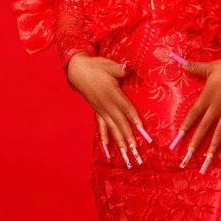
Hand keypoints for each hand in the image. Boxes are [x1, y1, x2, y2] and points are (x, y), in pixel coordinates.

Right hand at [67, 53, 151, 167]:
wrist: (78, 71)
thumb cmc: (96, 67)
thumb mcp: (109, 66)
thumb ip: (119, 69)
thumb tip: (127, 67)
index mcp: (111, 93)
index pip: (125, 107)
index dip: (133, 118)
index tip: (141, 129)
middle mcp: (106, 105)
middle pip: (120, 122)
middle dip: (128, 137)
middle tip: (135, 150)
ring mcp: (101, 110)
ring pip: (112, 128)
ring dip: (119, 141)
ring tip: (126, 154)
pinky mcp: (97, 111)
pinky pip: (101, 126)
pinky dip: (105, 137)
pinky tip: (107, 148)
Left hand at [169, 52, 220, 172]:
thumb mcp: (212, 66)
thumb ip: (196, 67)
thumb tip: (180, 63)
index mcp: (208, 97)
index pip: (192, 115)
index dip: (184, 128)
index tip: (176, 140)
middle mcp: (217, 109)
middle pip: (203, 129)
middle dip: (194, 145)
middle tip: (186, 159)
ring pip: (218, 134)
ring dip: (212, 149)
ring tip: (206, 163)